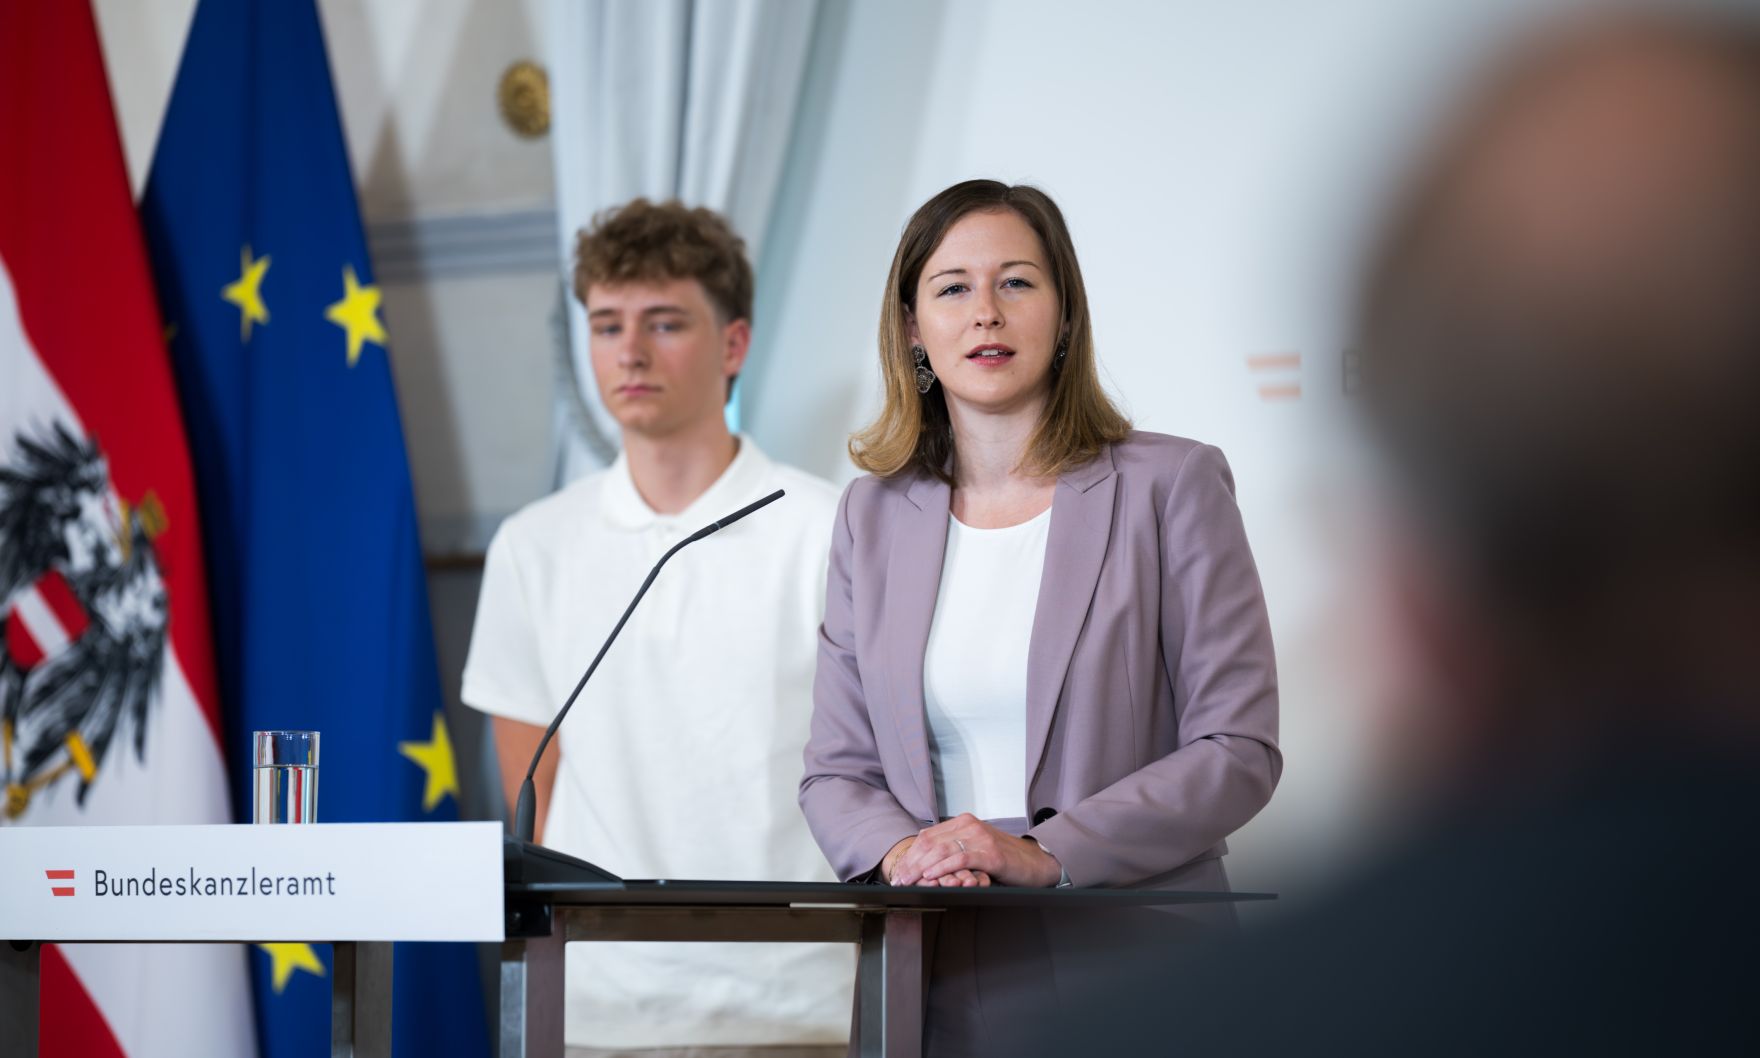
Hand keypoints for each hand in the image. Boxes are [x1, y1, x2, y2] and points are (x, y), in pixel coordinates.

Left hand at [889, 813, 1062, 887]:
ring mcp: (980, 837)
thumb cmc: (1004, 858)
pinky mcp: (990, 853)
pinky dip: (942, 868)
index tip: (899, 870)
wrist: (1035, 862)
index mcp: (963, 822)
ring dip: (921, 867)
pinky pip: (960, 858)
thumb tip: (924, 862)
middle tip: (899, 879)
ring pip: (941, 850)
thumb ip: (953, 848)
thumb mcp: (975, 848)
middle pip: (930, 842)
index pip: (928, 836)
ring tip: (909, 880)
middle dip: (911, 863)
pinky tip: (931, 877)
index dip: (910, 854)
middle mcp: (969, 825)